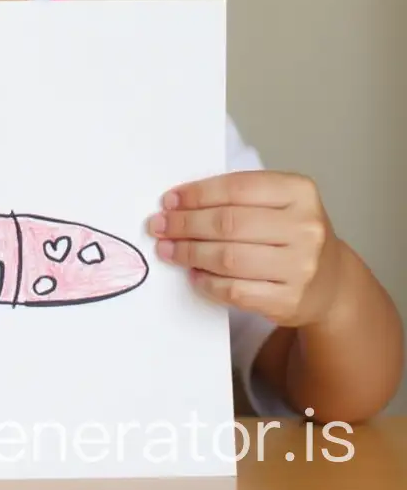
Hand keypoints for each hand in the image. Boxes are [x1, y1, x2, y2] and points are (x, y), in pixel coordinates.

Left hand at [147, 170, 342, 326]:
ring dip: (189, 253)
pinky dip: (207, 283)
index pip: (236, 188)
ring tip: (169, 249)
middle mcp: (306, 228)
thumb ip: (235, 197)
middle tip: (159, 226)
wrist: (331, 282)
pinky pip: (235, 291)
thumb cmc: (290, 233)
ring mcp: (301, 268)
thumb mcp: (276, 203)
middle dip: (185, 224)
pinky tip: (194, 274)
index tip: (169, 201)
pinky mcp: (290, 301)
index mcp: (299, 192)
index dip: (196, 194)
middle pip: (228, 224)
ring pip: (228, 258)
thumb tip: (177, 204)